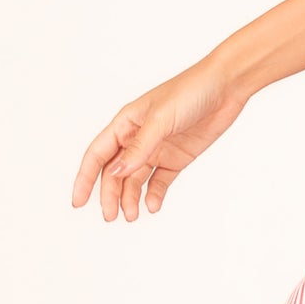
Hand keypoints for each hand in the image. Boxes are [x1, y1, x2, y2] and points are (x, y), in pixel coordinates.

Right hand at [72, 57, 245, 220]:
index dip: (85, 178)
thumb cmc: (190, 91)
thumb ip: (139, 148)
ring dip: (130, 198)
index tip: (78, 202)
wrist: (226, 87)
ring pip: (135, 180)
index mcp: (126, 123)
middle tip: (111, 216)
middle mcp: (138, 138)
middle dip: (110, 195)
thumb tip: (116, 172)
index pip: (97, 154)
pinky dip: (154, 194)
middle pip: (115, 172)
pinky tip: (153, 206)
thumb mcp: (160, 120)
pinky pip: (160, 181)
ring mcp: (157, 149)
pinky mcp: (177, 158)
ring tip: (132, 216)